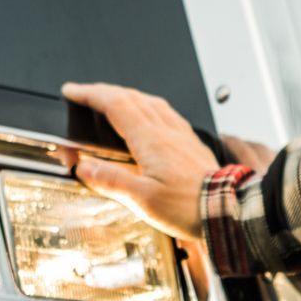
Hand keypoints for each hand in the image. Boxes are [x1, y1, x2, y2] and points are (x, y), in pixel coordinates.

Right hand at [60, 82, 220, 240]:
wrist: (228, 210)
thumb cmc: (190, 207)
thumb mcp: (142, 199)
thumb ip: (111, 180)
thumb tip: (84, 167)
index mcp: (150, 140)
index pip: (114, 105)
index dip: (89, 95)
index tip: (72, 92)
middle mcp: (166, 131)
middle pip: (131, 97)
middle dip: (103, 91)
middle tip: (85, 94)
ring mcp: (181, 135)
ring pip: (150, 102)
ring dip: (126, 95)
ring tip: (113, 100)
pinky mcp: (191, 143)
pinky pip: (166, 113)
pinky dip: (149, 107)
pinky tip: (151, 116)